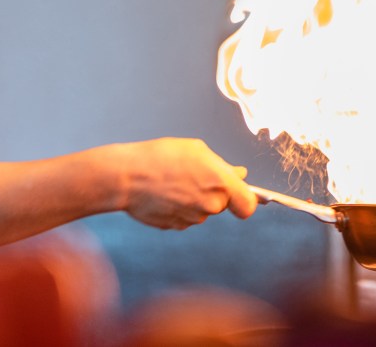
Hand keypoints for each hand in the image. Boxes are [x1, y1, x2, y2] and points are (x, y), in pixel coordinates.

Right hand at [118, 138, 257, 229]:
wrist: (127, 177)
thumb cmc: (162, 157)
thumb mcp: (196, 150)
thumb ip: (222, 166)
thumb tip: (239, 174)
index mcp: (221, 183)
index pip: (248, 205)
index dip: (248, 201)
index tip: (243, 195)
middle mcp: (210, 205)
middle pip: (221, 204)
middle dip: (212, 192)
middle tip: (193, 175)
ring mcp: (192, 218)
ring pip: (201, 210)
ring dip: (194, 199)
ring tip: (173, 180)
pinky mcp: (175, 226)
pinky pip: (184, 217)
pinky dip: (178, 207)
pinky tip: (164, 192)